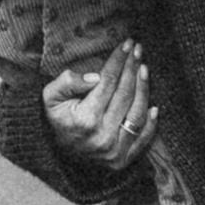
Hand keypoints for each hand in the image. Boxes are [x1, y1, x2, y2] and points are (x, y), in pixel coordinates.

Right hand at [43, 41, 156, 172]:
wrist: (57, 152)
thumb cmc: (56, 118)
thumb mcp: (50, 97)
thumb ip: (67, 83)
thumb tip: (95, 77)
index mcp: (85, 120)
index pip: (107, 82)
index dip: (118, 61)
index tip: (126, 44)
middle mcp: (102, 136)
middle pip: (124, 95)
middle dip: (132, 68)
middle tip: (138, 50)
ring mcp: (114, 150)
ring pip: (137, 114)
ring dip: (144, 89)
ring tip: (144, 68)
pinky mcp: (122, 160)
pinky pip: (142, 140)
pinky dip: (151, 124)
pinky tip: (155, 106)